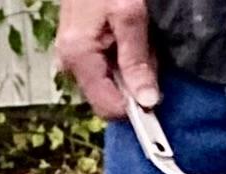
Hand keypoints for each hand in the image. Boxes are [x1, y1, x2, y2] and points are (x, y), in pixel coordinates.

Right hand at [53, 0, 159, 122]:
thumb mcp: (130, 15)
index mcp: (78, 56)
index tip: (156, 95)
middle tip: (146, 51)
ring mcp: (72, 57)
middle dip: (134, 84)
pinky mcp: (78, 50)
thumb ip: (137, 59)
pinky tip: (127, 37)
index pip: (108, 107)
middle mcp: (69, 63)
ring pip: (109, 83)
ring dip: (130, 70)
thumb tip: (147, 100)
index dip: (135, 107)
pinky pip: (105, 68)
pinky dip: (122, 59)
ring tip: (137, 38)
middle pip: (109, 97)